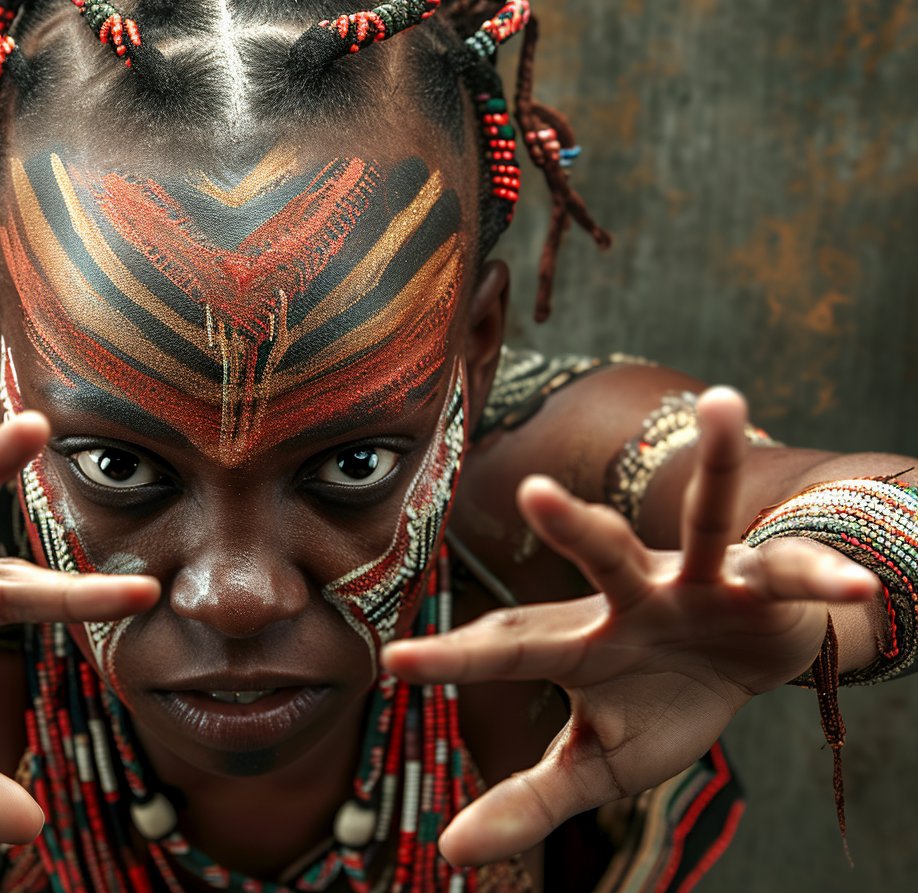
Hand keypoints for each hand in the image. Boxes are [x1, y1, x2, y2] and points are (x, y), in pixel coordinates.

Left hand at [382, 387, 877, 865]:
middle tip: (536, 488)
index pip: (512, 646)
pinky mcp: (764, 586)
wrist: (742, 664)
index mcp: (583, 642)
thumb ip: (529, 801)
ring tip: (728, 404)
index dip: (457, 654)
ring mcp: (701, 583)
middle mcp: (634, 597)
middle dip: (573, 525)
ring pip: (706, 521)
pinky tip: (857, 588)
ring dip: (718, 468)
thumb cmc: (659, 702)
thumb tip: (451, 857)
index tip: (392, 661)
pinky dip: (825, 580)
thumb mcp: (598, 763)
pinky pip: (796, 576)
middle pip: (601, 555)